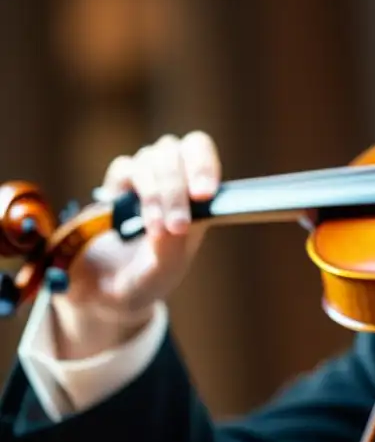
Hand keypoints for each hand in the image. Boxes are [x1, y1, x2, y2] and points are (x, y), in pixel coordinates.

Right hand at [50, 131, 220, 359]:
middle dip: (179, 188)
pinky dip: (133, 190)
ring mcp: (142, 177)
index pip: (201, 151)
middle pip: (178, 150)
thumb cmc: (147, 277)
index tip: (203, 195)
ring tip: (158, 230)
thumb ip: (170, 250)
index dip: (204, 165)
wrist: (103, 292)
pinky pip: (124, 167)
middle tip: (178, 225)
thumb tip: (173, 226)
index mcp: (194, 192)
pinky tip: (138, 220)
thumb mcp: (163, 272)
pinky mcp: (113, 185)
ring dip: (158, 192)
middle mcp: (171, 177)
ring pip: (153, 157)